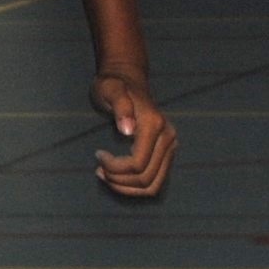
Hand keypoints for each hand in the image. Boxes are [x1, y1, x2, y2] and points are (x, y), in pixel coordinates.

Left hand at [92, 72, 175, 199]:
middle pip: (145, 178)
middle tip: (99, 168)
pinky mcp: (166, 155)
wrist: (127, 80)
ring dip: (126, 187)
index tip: (98, 155)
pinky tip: (115, 176)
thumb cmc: (113, 85)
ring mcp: (170, 148)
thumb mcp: (109, 89)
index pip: (138, 164)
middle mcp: (168, 138)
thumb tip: (127, 130)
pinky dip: (134, 186)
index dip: (115, 168)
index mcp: (154, 125)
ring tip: (105, 175)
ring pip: (152, 186)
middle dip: (118, 180)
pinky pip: (153, 182)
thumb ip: (120, 105)